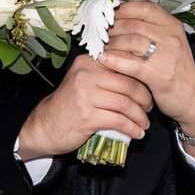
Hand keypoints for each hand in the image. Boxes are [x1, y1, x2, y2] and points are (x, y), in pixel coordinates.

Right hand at [17, 53, 152, 160]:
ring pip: (125, 103)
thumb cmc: (69, 104)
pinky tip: (137, 133)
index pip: (123, 64)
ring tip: (144, 123)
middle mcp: (86, 74)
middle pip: (128, 84)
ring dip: (140, 116)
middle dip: (144, 98)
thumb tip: (139, 76)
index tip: (149, 88)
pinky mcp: (87, 116)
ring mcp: (85, 95)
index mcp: (88, 62)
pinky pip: (118, 121)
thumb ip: (105, 75)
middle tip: (149, 108)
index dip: (141, 77)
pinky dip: (131, 128)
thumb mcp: (84, 81)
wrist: (44, 126)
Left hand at [100, 1, 194, 161]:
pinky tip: (103, 59)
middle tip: (100, 33)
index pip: (145, 8)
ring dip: (111, 44)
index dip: (124, 10)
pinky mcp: (159, 75)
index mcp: (172, 26)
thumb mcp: (169, 44)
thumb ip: (151, 30)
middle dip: (113, 28)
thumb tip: (121, 18)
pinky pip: (131, 64)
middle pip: (134, 24)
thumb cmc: (175, 70)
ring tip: (100, 47)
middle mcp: (171, 37)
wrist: (193, 99)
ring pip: (130, 42)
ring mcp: (167, 56)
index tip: (110, 15)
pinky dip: (114, 60)